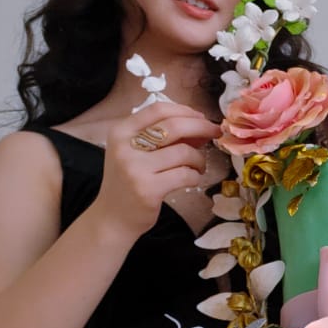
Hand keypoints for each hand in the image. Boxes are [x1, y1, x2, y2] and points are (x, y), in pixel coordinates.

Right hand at [93, 104, 221, 240]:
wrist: (112, 218)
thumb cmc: (128, 182)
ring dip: (199, 158)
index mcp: (121, 132)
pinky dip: (195, 176)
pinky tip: (192, 179)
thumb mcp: (135, 152)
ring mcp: (136, 168)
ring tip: (198, 166)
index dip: (185, 111)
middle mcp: (125, 146)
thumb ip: (160, 137)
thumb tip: (199, 124)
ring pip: (184, 152)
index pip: (158, 109)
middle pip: (174, 126)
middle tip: (215, 133)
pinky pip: (185, 175)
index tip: (201, 118)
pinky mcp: (149, 189)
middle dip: (201, 127)